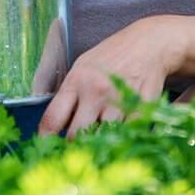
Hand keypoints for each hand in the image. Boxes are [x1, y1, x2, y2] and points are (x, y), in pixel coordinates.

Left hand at [38, 16, 184, 137]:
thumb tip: (55, 126)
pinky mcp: (139, 109)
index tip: (46, 150)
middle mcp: (94, 92)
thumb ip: (70, 94)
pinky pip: (126, 134)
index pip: (52, 119)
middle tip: (77, 148)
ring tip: (102, 137)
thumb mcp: (83, 66)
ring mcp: (118, 101)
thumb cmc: (112, 57)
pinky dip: (122, 138)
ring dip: (100, 142)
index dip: (45, 139)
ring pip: (101, 138)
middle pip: (76, 135)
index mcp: (76, 81)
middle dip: (75, 145)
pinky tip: (122, 131)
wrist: (149, 44)